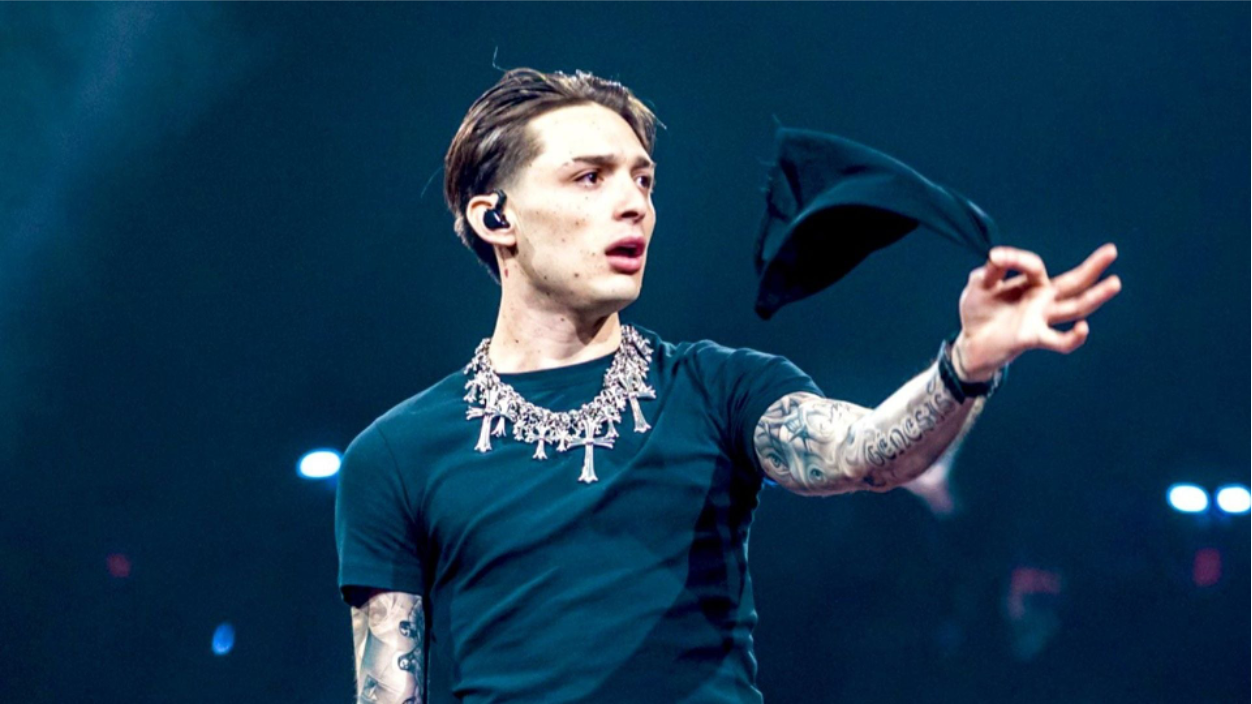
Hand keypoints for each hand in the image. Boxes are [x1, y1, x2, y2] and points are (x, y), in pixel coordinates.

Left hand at [953, 243, 1121, 380]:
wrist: (970, 342)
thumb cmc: (979, 311)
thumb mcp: (979, 284)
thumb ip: (990, 271)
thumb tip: (996, 257)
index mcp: (1031, 284)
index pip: (1035, 265)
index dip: (1017, 258)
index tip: (995, 257)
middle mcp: (1042, 300)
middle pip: (1074, 282)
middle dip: (1093, 267)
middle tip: (1112, 250)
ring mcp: (1041, 319)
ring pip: (1075, 308)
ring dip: (1096, 296)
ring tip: (1115, 282)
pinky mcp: (1033, 337)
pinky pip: (1059, 341)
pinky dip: (1073, 338)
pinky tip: (1083, 328)